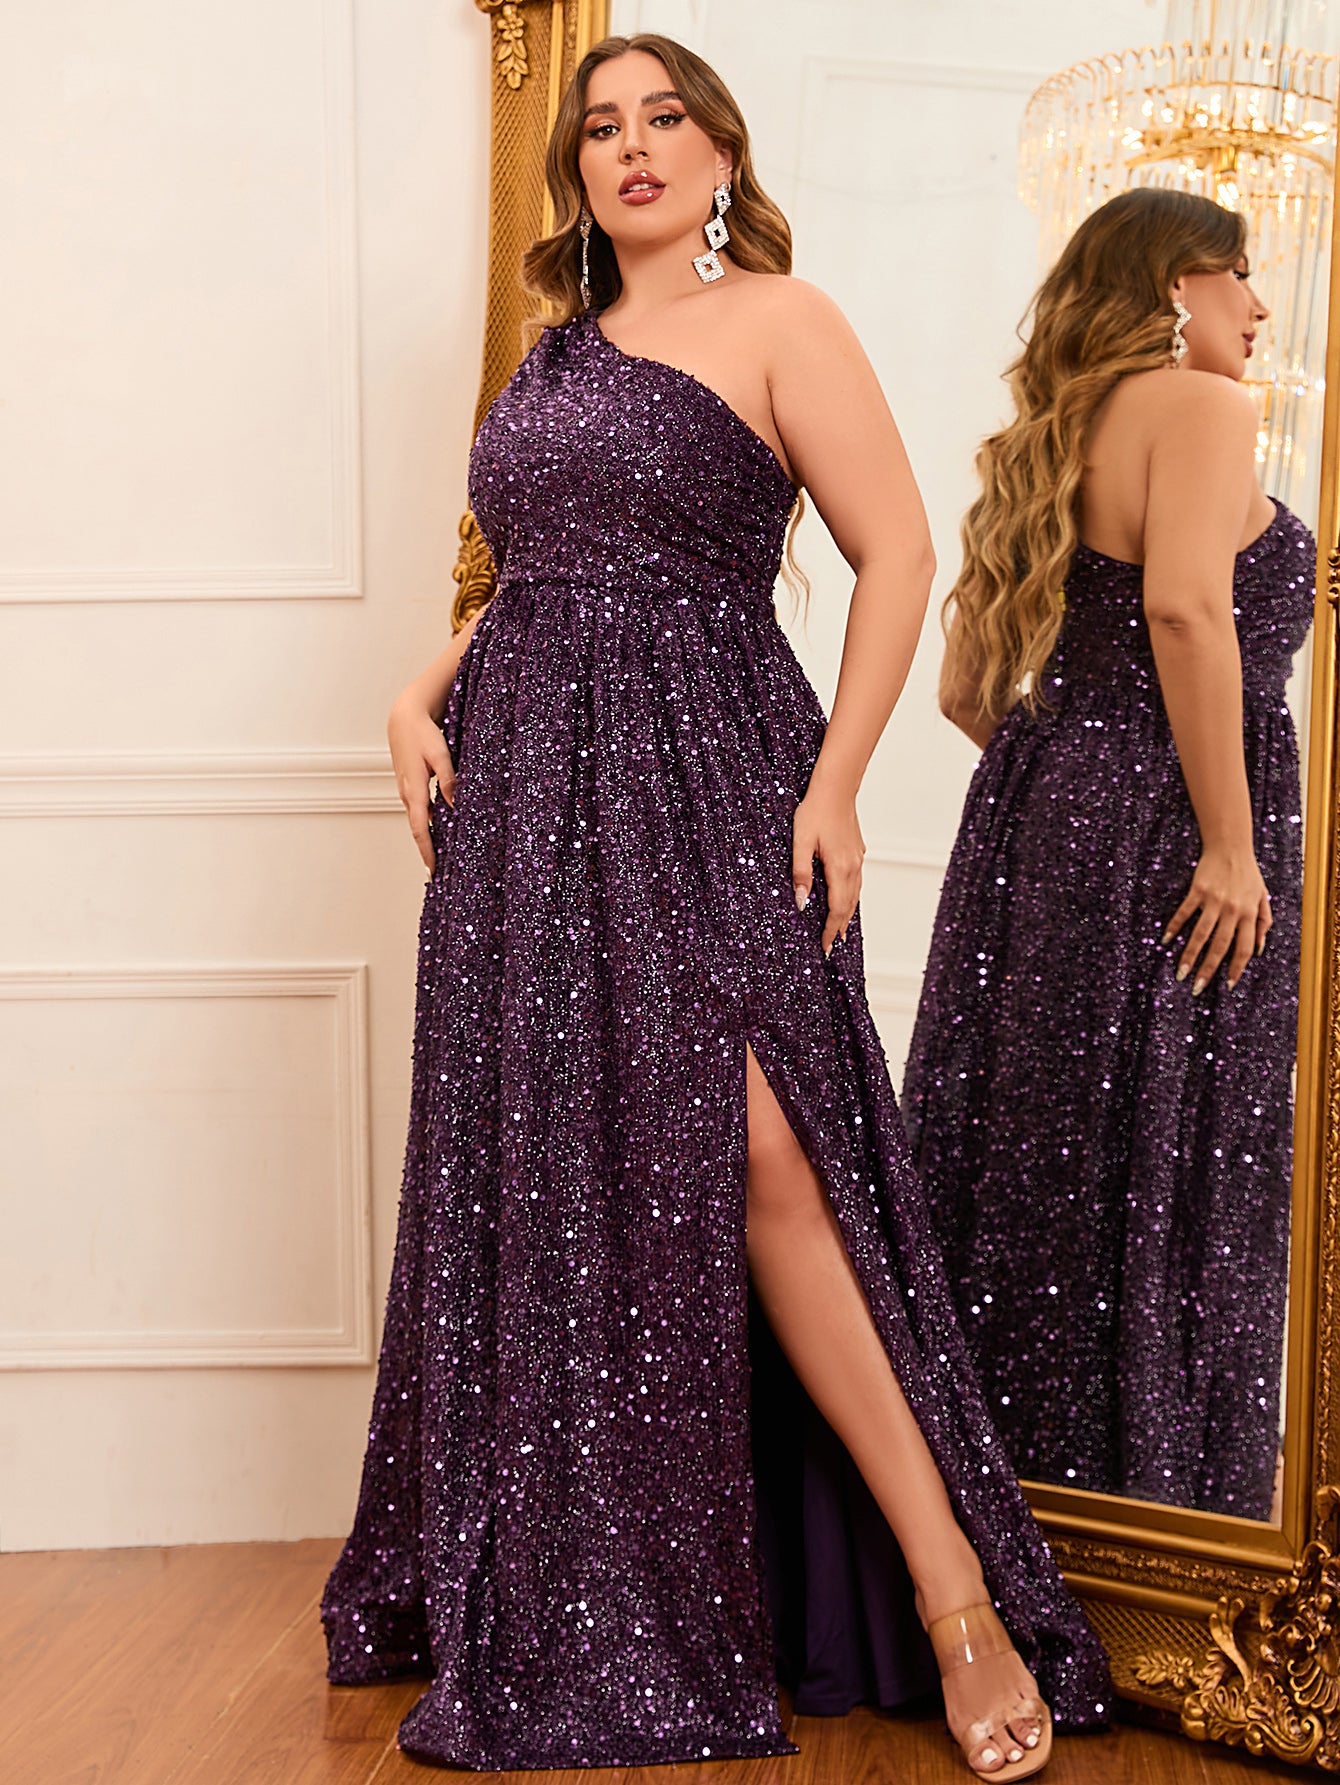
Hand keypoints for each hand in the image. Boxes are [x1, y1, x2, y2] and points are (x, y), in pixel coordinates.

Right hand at [388, 690, 454, 872]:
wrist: (404, 717)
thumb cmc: (423, 733)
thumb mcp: (441, 755)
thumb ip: (449, 780)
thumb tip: (456, 805)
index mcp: (414, 791)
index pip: (420, 829)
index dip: (427, 851)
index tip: (433, 871)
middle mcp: (407, 794)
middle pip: (418, 829)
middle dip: (427, 851)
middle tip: (438, 872)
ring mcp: (407, 790)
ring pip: (419, 820)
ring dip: (428, 837)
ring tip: (441, 854)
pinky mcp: (411, 784)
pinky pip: (419, 809)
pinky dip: (428, 822)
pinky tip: (441, 827)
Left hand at [792, 780, 864, 956]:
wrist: (836, 788)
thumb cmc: (815, 811)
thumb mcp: (800, 843)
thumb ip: (801, 873)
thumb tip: (802, 902)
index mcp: (839, 868)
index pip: (837, 909)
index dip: (831, 930)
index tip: (826, 946)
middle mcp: (853, 866)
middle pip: (849, 906)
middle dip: (840, 927)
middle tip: (832, 945)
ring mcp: (857, 858)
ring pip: (855, 894)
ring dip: (847, 914)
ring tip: (841, 930)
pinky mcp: (857, 851)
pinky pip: (857, 881)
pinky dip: (852, 897)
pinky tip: (846, 898)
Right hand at [1162, 842, 1271, 993]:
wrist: (1231, 846)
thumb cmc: (1248, 873)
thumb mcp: (1263, 897)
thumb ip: (1264, 923)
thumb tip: (1260, 950)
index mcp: (1250, 914)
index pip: (1245, 948)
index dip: (1237, 968)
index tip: (1228, 986)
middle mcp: (1234, 909)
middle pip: (1221, 946)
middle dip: (1209, 969)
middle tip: (1198, 988)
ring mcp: (1215, 900)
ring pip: (1201, 934)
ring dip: (1190, 955)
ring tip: (1180, 972)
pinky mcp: (1198, 890)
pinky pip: (1185, 913)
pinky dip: (1175, 927)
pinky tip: (1166, 940)